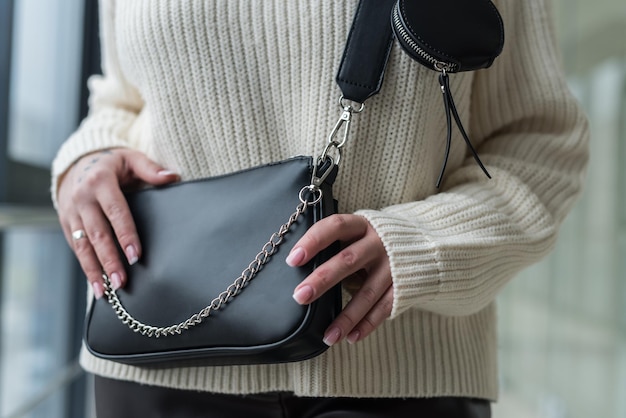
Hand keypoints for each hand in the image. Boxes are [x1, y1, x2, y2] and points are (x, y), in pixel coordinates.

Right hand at [56, 148, 178, 298]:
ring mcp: (71, 212)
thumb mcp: (131, 158)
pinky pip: (76, 247)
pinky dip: (86, 267)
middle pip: (97, 233)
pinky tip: (96, 286)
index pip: (115, 212)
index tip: (136, 255)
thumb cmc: (113, 163)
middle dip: (109, 259)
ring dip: (94, 270)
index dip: (126, 234)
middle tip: (122, 282)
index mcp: (100, 181)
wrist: (78, 162)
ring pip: (82, 245)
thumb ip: (151, 169)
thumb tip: (173, 177)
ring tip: (106, 291)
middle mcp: (82, 198)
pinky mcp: (66, 223)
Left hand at [286, 214, 392, 344]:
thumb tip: (300, 268)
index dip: (313, 241)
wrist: (422, 241)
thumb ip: (336, 244)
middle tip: (300, 296)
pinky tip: (351, 337)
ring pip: (367, 292)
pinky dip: (367, 324)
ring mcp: (392, 266)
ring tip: (328, 336)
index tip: (293, 260)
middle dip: (323, 279)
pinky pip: (384, 307)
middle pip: (347, 260)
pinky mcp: (403, 285)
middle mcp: (378, 243)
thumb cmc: (374, 238)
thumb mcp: (358, 231)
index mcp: (362, 225)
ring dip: (346, 316)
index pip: (335, 227)